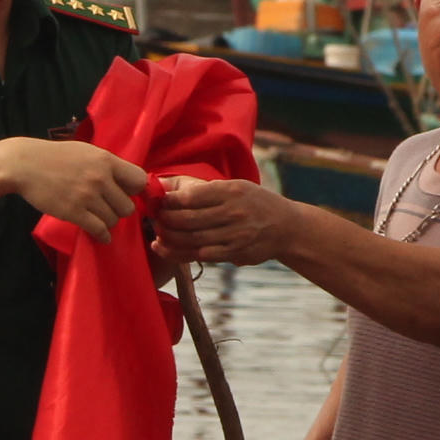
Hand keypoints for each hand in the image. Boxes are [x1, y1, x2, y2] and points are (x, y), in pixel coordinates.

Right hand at [2, 138, 147, 241]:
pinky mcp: (73, 212)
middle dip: (119, 210)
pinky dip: (102, 235)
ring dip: (108, 222)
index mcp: (105, 160)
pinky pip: (98, 229)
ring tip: (98, 217)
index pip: (139, 180)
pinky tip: (101, 235)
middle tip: (108, 208)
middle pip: (128, 206)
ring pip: (113, 220)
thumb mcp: (86, 152)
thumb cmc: (56, 157)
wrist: (25, 165)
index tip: (127, 194)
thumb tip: (128, 180)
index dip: (135, 190)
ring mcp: (86, 196)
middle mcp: (100, 178)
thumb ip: (107, 165)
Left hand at [151, 174, 295, 267]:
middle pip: (188, 218)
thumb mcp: (236, 187)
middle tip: (153, 217)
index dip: (169, 200)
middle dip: (165, 219)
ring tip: (156, 232)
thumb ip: (204, 189)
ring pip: (192, 238)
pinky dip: (177, 252)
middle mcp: (233, 212)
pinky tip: (163, 248)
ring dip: (168, 237)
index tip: (156, 200)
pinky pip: (200, 255)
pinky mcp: (234, 253)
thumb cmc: (254, 203)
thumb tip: (163, 185)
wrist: (286, 227)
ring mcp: (234, 235)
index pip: (192, 196)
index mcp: (231, 191)